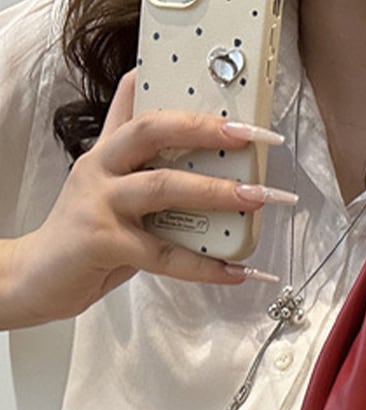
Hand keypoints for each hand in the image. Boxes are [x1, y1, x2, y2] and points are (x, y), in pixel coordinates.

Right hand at [7, 69, 290, 328]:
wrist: (38, 276)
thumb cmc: (85, 236)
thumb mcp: (111, 188)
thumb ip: (141, 165)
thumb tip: (185, 149)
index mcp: (108, 153)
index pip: (144, 111)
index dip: (185, 104)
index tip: (228, 105)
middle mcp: (102, 169)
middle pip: (150, 131)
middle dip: (201, 130)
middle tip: (247, 137)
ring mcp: (100, 204)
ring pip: (161, 187)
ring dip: (212, 191)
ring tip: (253, 197)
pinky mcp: (103, 242)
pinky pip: (162, 254)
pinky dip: (203, 265)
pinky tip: (234, 271)